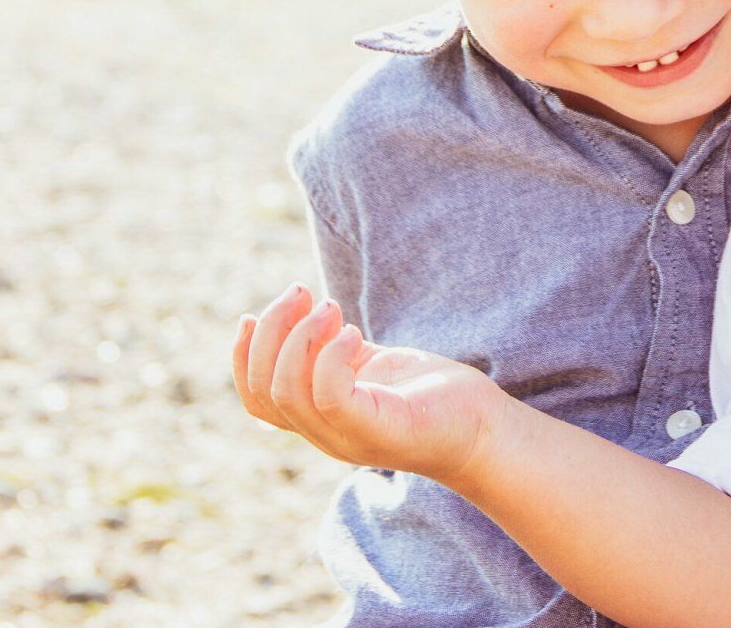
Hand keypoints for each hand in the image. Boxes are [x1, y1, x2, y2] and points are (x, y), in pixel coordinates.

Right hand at [231, 284, 503, 484]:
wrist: (487, 430)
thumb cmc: (433, 394)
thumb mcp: (373, 366)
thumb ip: (336, 351)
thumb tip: (306, 311)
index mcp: (319, 420)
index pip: (257, 401)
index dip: (243, 358)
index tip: (251, 315)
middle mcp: (326, 435)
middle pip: (266, 391)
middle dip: (273, 331)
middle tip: (304, 293)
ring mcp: (349, 438)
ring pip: (289, 393)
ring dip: (300, 338)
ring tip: (332, 308)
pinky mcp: (379, 431)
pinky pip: (330, 397)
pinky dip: (330, 358)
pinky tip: (354, 333)